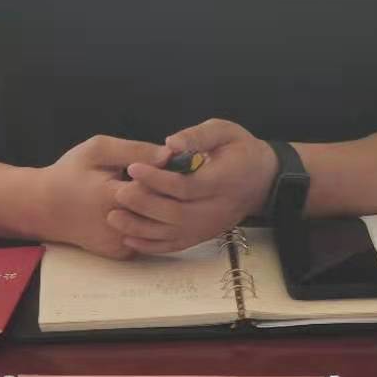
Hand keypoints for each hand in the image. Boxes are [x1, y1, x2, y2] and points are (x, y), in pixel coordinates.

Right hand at [41, 134, 168, 259]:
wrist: (45, 208)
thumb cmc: (71, 173)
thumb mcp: (98, 150)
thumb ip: (135, 150)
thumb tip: (170, 154)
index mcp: (112, 196)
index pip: (158, 186)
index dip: (167, 173)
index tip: (169, 164)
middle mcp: (118, 226)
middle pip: (163, 209)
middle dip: (169, 193)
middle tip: (168, 179)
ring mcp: (120, 244)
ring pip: (158, 226)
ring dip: (161, 210)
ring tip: (154, 193)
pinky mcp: (120, 254)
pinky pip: (148, 238)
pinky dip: (149, 224)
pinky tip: (140, 209)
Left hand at [109, 119, 277, 254]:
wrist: (262, 180)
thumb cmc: (240, 150)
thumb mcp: (225, 131)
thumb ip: (197, 136)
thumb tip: (170, 144)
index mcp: (224, 181)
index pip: (186, 186)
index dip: (158, 179)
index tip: (133, 167)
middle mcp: (217, 209)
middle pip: (176, 214)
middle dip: (144, 205)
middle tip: (118, 192)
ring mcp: (210, 226)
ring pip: (173, 233)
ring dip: (141, 228)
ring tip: (113, 217)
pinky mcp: (203, 236)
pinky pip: (175, 245)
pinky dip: (151, 245)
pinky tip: (128, 238)